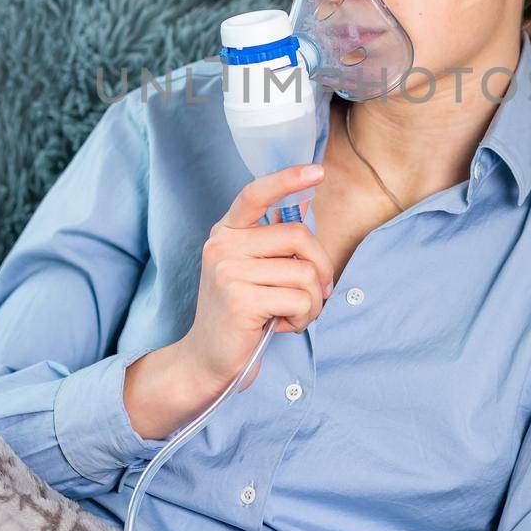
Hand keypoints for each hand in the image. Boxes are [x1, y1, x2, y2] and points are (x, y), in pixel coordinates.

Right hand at [177, 162, 334, 392]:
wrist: (208, 358)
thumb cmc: (240, 313)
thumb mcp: (251, 269)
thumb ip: (273, 243)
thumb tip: (307, 207)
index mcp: (226, 232)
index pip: (256, 193)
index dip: (288, 179)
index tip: (318, 171)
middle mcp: (222, 246)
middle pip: (299, 236)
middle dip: (323, 267)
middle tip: (320, 291)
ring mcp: (228, 272)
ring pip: (305, 273)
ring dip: (314, 301)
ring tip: (295, 314)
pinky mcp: (241, 300)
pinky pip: (300, 300)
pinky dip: (304, 318)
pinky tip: (283, 326)